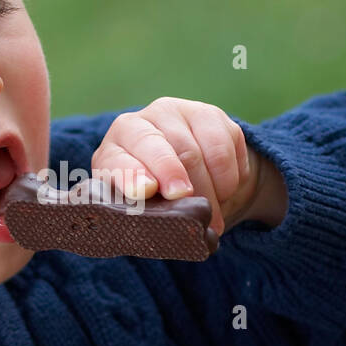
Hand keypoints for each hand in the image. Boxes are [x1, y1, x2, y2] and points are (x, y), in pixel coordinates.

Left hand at [91, 97, 283, 234]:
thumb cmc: (153, 194)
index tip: (145, 191)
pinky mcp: (211, 115)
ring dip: (211, 189)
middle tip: (190, 205)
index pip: (120, 157)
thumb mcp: (140, 204)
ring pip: (200, 151)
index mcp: (117, 146)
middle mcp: (145, 120)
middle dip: (176, 177)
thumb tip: (161, 232)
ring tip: (211, 215)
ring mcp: (180, 113)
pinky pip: (225, 147)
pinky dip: (229, 177)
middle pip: (163, 148)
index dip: (132, 174)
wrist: (186, 172)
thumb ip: (143, 214)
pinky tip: (223, 191)